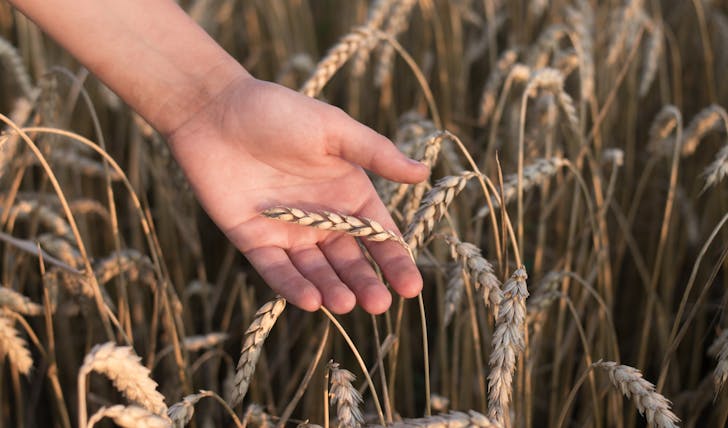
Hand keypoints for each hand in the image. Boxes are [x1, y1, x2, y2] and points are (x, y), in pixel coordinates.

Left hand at [167, 75, 428, 313]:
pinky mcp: (253, 239)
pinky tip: (311, 301)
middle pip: (349, 260)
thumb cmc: (280, 112)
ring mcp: (287, 231)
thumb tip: (424, 173)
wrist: (215, 109)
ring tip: (346, 305)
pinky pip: (276, 269)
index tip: (411, 288)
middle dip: (365, 284)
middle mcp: (321, 218)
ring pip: (315, 270)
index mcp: (347, 193)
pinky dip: (292, 286)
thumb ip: (376, 153)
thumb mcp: (335, 130)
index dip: (395, 262)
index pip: (377, 235)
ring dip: (331, 290)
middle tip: (378, 305)